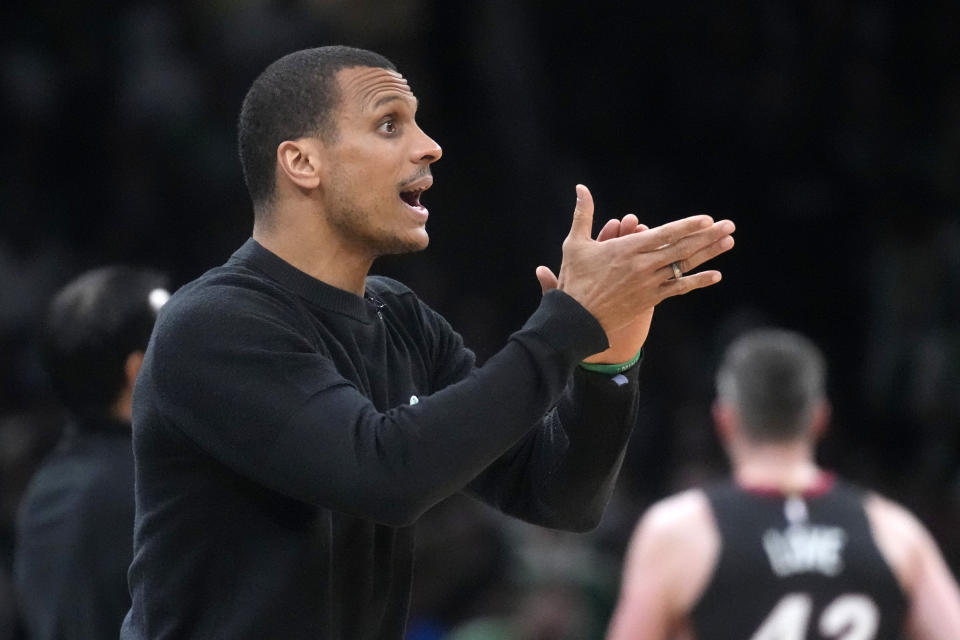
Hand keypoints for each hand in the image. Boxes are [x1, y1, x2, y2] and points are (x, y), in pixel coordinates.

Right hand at [536, 184, 734, 344]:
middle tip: (729, 226)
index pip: (664, 234)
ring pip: (684, 266)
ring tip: (728, 242)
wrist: (577, 319)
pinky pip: (679, 289)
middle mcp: (642, 266)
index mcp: (627, 249)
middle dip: (708, 236)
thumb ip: (583, 214)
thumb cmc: (575, 280)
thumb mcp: (575, 244)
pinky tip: (716, 275)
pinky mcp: (650, 300)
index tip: (707, 219)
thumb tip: (580, 188)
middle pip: (682, 248)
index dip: (688, 226)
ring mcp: (649, 284)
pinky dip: (697, 282)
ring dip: (708, 254)